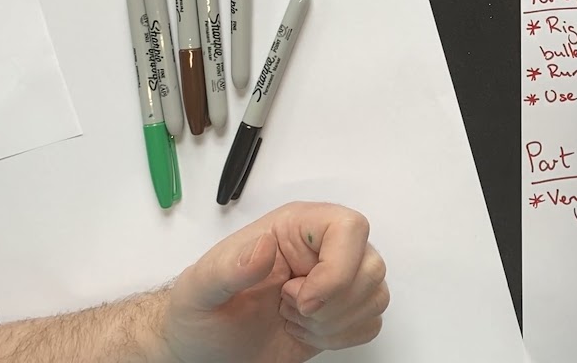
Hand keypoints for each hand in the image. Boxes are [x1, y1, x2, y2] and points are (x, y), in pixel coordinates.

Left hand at [161, 202, 389, 362]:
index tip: (304, 299)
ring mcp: (337, 279)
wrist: (205, 349)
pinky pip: (371, 321)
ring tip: (293, 319)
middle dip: (332, 304)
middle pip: (370, 265)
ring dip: (334, 322)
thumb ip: (229, 269)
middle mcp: (323, 247)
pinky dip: (342, 336)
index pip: (349, 227)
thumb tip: (264, 248)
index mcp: (295, 227)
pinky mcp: (343, 311)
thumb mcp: (200, 290)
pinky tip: (307, 331)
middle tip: (289, 310)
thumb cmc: (201, 314)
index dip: (338, 268)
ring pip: (376, 294)